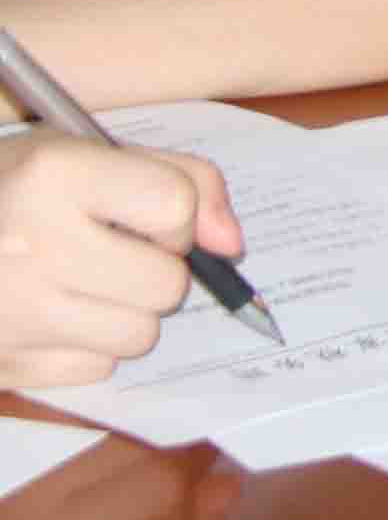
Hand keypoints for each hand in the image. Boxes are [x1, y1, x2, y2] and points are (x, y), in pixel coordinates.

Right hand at [0, 136, 238, 391]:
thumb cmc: (16, 189)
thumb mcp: (90, 152)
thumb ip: (184, 180)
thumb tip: (232, 246)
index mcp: (54, 177)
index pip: (175, 205)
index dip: (175, 212)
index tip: (144, 211)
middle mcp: (32, 247)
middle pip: (167, 283)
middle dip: (157, 267)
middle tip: (113, 250)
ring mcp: (13, 314)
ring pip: (139, 334)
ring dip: (128, 310)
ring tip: (83, 282)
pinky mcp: (3, 365)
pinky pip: (96, 368)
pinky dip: (88, 345)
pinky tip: (53, 313)